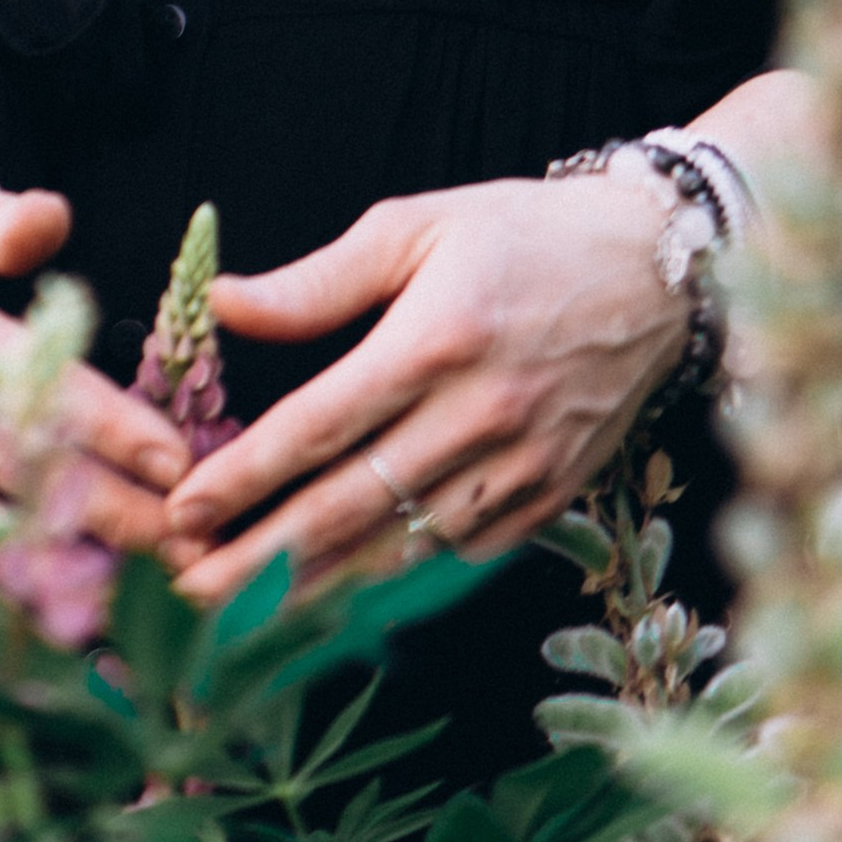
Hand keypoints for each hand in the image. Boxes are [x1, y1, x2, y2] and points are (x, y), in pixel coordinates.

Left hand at [158, 169, 689, 604]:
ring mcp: (522, 465)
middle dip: (259, 560)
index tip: (183, 510)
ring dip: (317, 588)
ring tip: (242, 616)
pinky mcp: (552, 496)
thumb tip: (225, 307)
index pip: (318, 426)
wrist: (659, 268)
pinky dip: (397, 580)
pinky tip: (338, 594)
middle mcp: (480, 413)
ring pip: (402, 548)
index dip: (244, 477)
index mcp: (437, 338)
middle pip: (350, 507)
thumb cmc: (525, 234)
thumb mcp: (417, 225)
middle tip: (186, 589)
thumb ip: (318, 280)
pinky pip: (459, 553)